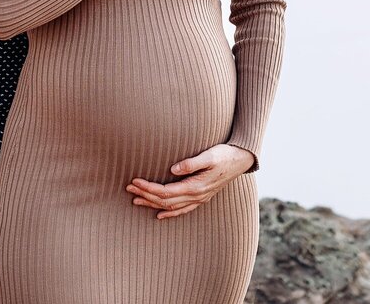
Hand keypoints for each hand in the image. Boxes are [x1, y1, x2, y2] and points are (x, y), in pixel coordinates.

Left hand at [126, 144, 254, 219]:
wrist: (241, 160)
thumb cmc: (224, 155)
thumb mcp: (210, 155)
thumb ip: (192, 163)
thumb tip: (173, 169)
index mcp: (195, 186)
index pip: (165, 191)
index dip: (148, 188)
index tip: (134, 181)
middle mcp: (195, 196)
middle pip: (164, 200)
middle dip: (145, 195)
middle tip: (128, 188)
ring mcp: (198, 199)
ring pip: (171, 207)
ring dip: (152, 204)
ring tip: (136, 200)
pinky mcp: (201, 197)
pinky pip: (182, 210)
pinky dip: (169, 213)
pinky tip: (159, 214)